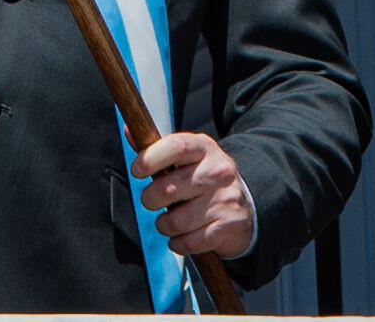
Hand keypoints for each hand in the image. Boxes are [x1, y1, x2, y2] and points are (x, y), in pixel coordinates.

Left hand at [130, 130, 254, 260]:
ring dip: (164, 225)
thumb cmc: (204, 180)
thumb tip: (129, 131)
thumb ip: (157, 148)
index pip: (177, 146)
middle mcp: (219, 171)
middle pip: (169, 187)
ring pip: (177, 221)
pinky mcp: (229, 226)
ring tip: (168, 221)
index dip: (151, 158)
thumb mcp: (186, 158)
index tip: (136, 171)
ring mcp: (226, 199)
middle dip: (150, 199)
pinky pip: (190, 242)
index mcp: (205, 148)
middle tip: (151, 200)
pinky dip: (178, 243)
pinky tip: (181, 237)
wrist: (244, 208)